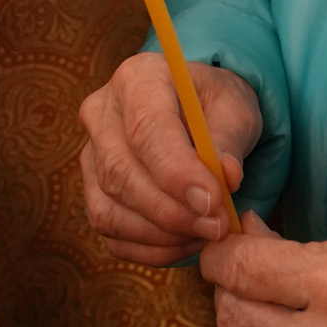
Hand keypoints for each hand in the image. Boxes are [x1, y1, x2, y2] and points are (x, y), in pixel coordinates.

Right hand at [80, 51, 260, 262]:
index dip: (176, 172)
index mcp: (138, 78)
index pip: (146, 129)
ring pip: (109, 209)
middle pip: (121, 173)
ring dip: (161, 233)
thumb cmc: (215, 105)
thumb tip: (226, 176)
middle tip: (217, 225)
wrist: (196, 112)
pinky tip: (186, 241)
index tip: (212, 200)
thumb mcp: (236, 107)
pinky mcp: (92, 191)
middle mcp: (101, 114)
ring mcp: (90, 155)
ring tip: (207, 232)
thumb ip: (229, 139)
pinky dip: (150, 247)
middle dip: (171, 210)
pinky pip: (110, 233)